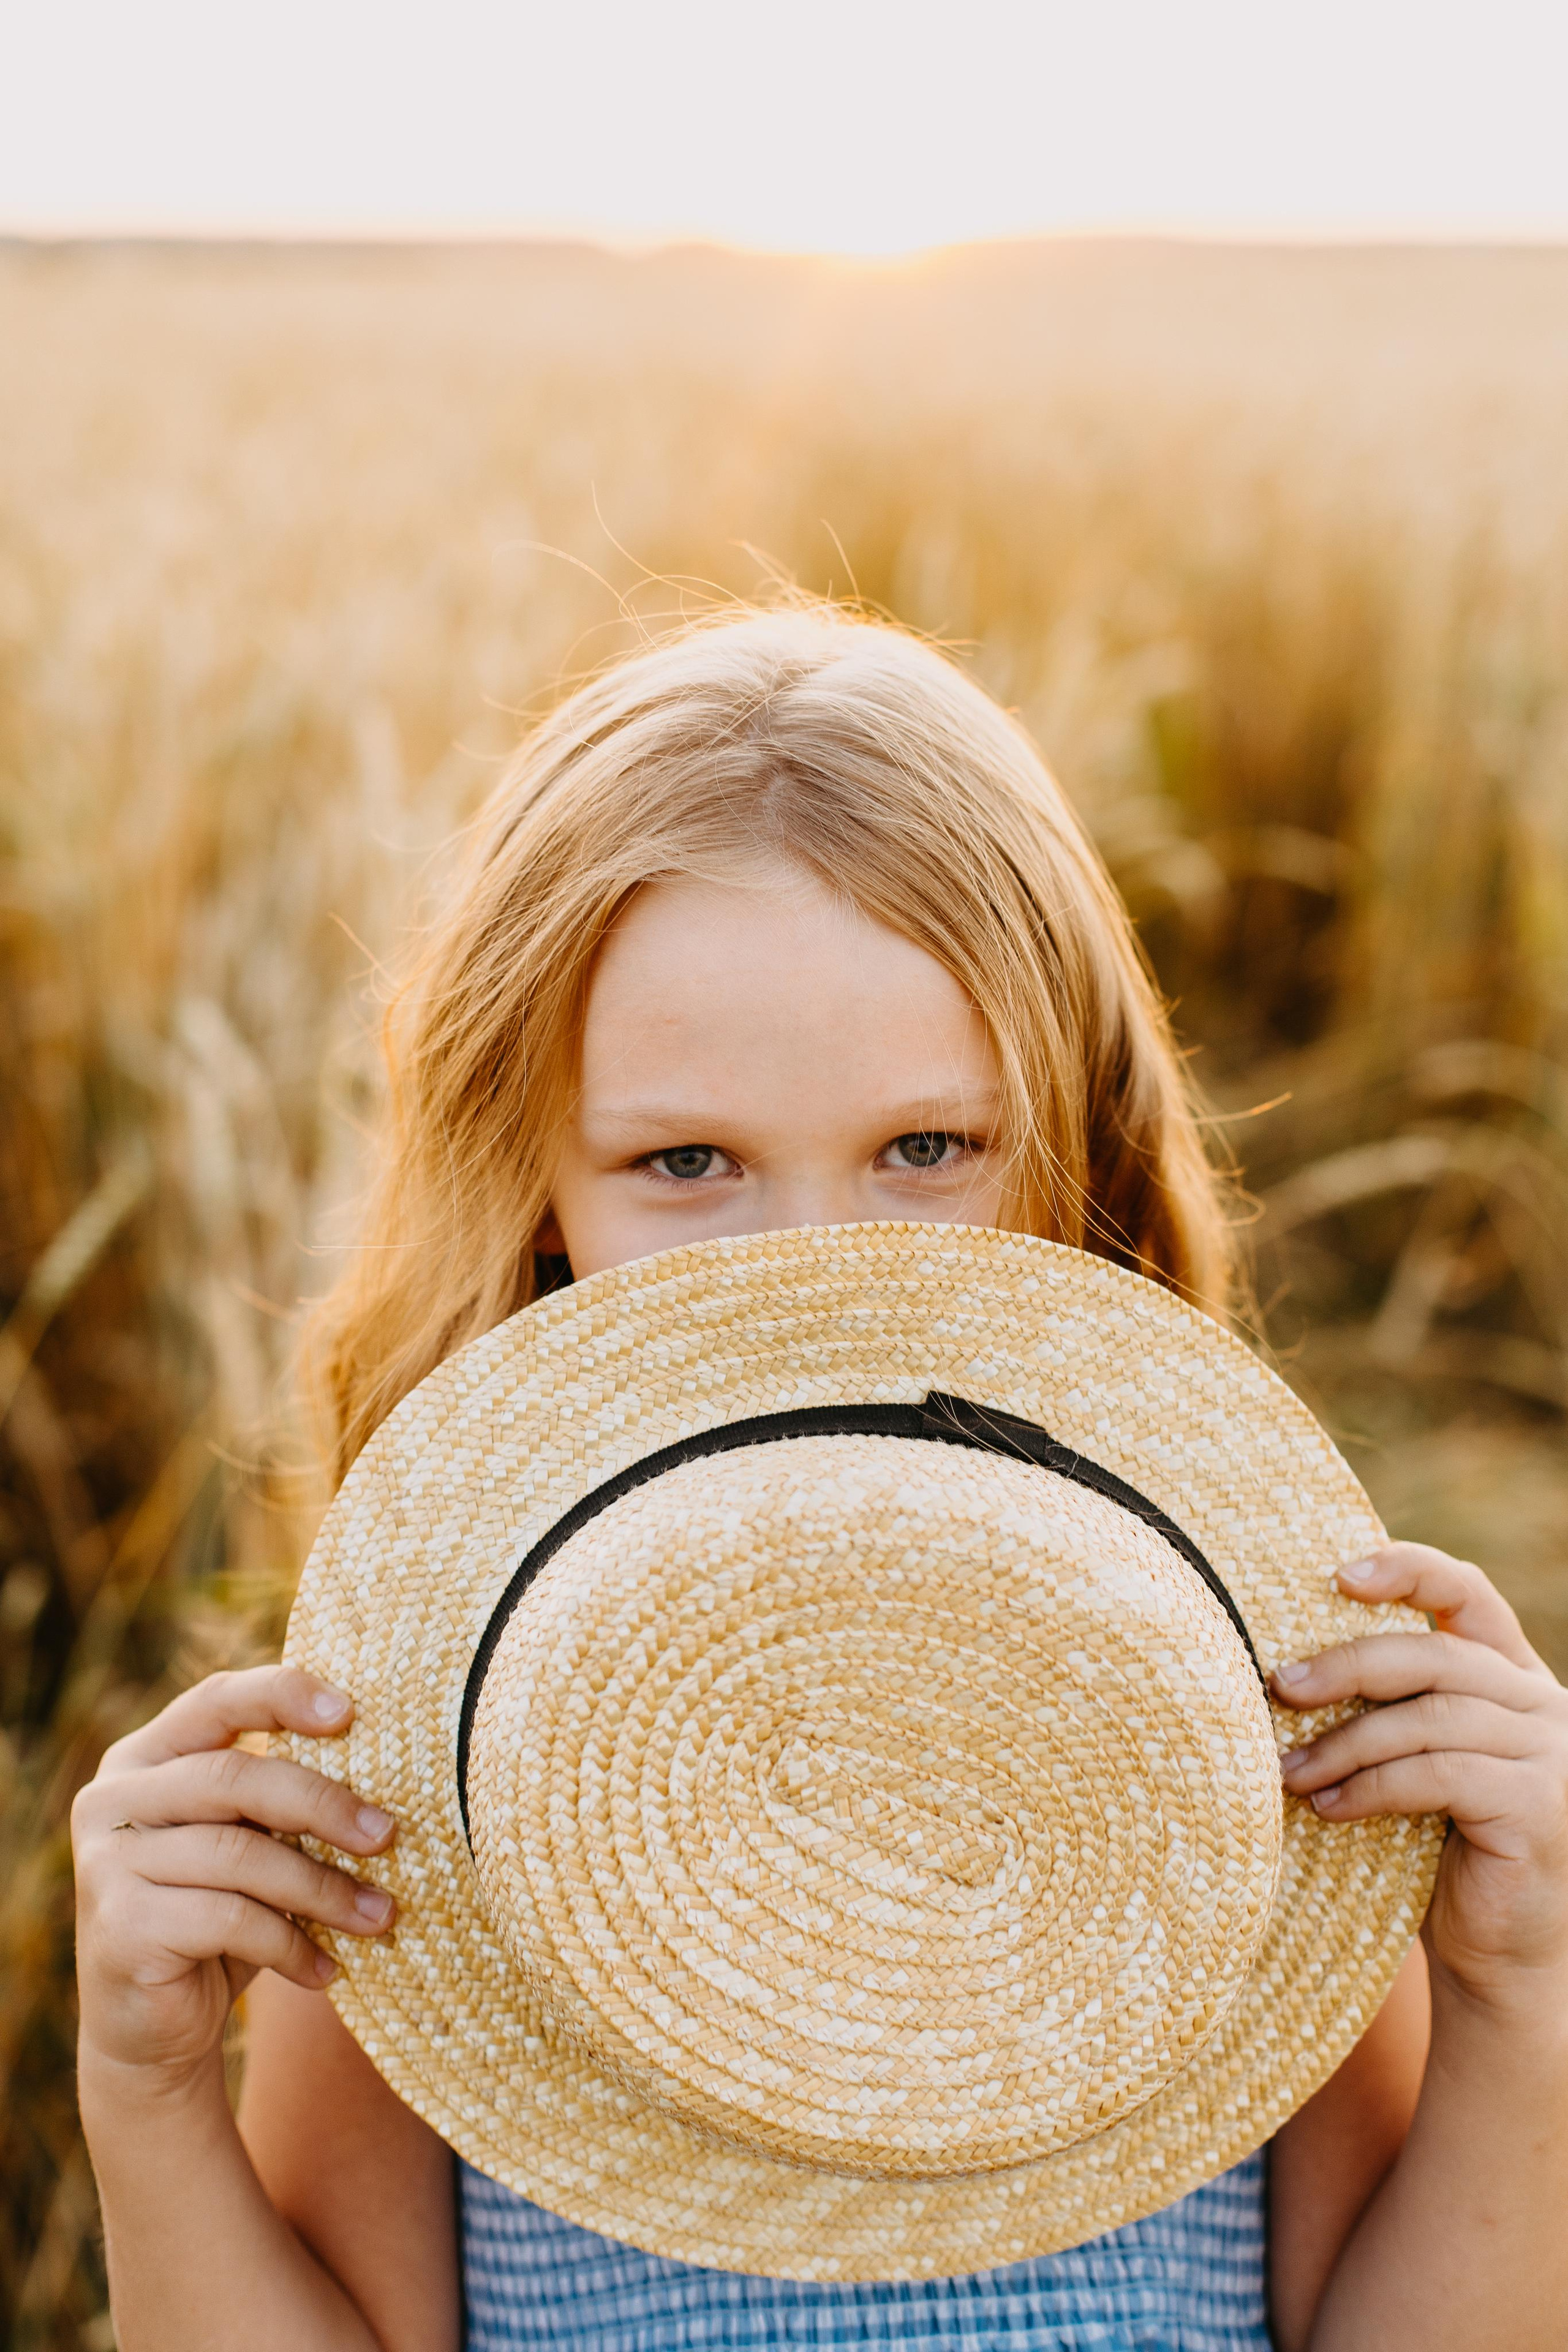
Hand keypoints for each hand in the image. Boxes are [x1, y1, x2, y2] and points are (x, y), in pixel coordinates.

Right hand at [72, 1667, 396, 2089]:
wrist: (150, 2034)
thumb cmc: (216, 1922)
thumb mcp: (247, 1848)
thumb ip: (278, 1803)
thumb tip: (386, 1775)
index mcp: (144, 1758)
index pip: (215, 1700)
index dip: (282, 1695)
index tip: (350, 1711)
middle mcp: (112, 1799)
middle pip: (235, 1778)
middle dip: (323, 1805)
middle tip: (388, 1835)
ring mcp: (107, 1862)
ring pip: (240, 1854)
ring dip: (323, 1888)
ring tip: (380, 1917)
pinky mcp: (120, 1925)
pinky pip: (228, 1919)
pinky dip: (290, 1943)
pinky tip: (326, 1967)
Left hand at [1274, 1545, 1567, 2008]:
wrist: (1498, 1958)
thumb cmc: (1439, 1854)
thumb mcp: (1416, 1760)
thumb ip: (1391, 1706)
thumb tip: (1284, 1660)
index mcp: (1514, 1678)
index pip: (1469, 1595)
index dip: (1409, 1571)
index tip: (1337, 1572)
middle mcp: (1545, 1705)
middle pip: (1434, 1656)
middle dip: (1347, 1665)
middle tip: (1280, 1686)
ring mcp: (1553, 1755)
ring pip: (1430, 1719)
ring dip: (1346, 1742)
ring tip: (1288, 1772)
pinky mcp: (1540, 1807)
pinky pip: (1438, 1775)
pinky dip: (1371, 1787)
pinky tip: (1327, 1808)